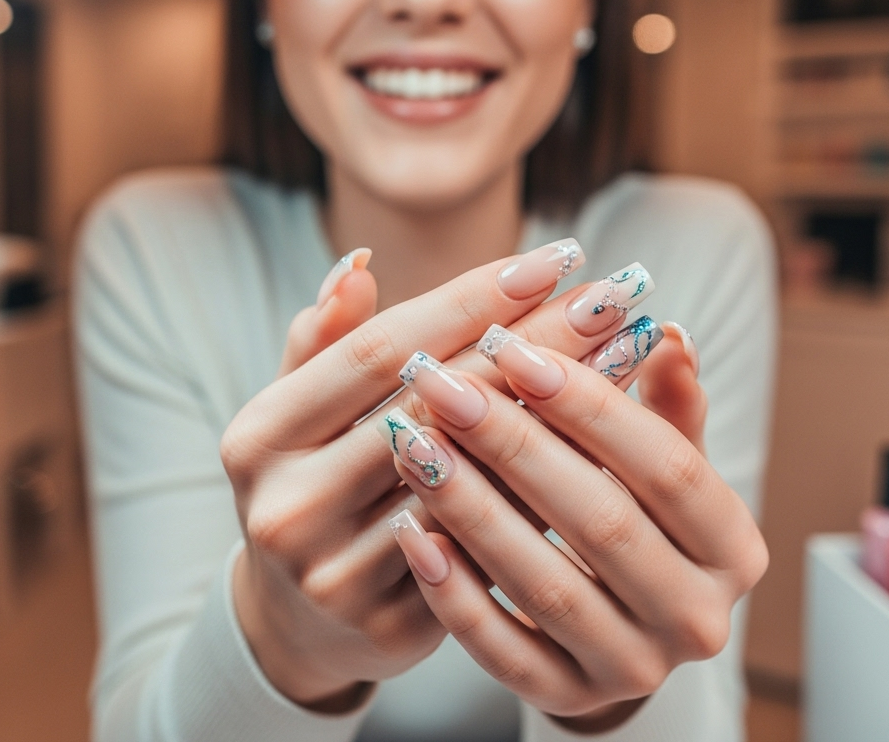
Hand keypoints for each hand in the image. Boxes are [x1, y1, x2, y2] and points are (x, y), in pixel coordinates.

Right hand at [220, 241, 653, 708]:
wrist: (293, 621)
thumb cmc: (311, 482)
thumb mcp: (296, 411)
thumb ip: (324, 341)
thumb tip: (360, 263)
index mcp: (259, 436)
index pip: (380, 350)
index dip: (471, 300)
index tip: (552, 259)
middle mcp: (288, 507)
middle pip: (435, 406)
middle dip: (534, 343)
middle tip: (610, 297)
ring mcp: (337, 575)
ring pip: (472, 479)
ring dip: (559, 413)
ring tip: (629, 354)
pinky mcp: (391, 629)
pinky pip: (488, 547)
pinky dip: (548, 490)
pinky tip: (610, 442)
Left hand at [388, 324, 766, 726]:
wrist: (615, 619)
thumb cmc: (635, 512)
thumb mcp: (663, 458)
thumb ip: (669, 402)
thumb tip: (669, 335)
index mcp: (734, 549)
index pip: (668, 467)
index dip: (592, 405)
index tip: (515, 349)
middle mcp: (697, 620)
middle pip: (603, 521)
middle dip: (513, 445)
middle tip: (442, 387)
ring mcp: (632, 669)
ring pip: (545, 585)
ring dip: (472, 508)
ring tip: (413, 443)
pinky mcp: (566, 699)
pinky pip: (501, 651)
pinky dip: (454, 592)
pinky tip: (410, 531)